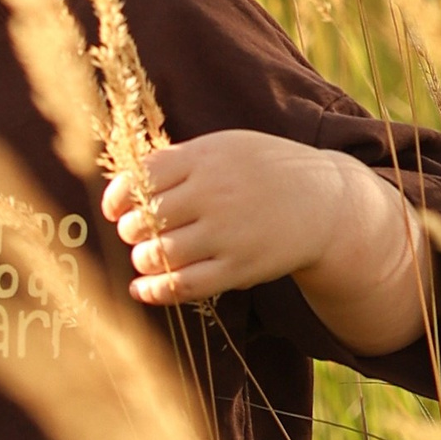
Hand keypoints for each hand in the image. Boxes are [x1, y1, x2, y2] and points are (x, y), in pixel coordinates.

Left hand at [103, 131, 423, 342]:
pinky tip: (142, 290)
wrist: (326, 202)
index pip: (141, 178)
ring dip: (142, 259)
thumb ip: (180, 160)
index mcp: (205, 159)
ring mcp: (227, 234)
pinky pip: (184, 285)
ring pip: (160, 254)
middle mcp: (213, 195)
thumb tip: (125, 181)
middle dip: (131, 230)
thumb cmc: (266, 171)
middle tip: (136, 233)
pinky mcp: (240, 268)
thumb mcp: (226, 148)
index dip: (118, 197)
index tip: (114, 210)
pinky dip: (155, 291)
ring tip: (147, 256)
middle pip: (146, 218)